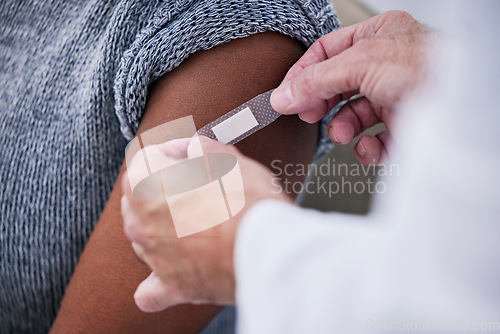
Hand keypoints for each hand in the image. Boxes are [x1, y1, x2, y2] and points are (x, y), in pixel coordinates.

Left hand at [121, 137, 290, 311]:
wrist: (270, 250)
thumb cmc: (249, 203)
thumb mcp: (229, 159)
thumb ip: (204, 150)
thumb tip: (197, 150)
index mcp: (146, 185)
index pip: (147, 156)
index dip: (175, 150)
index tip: (194, 154)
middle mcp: (140, 223)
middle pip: (141, 196)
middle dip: (166, 186)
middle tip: (199, 183)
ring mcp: (154, 257)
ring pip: (145, 235)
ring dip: (165, 225)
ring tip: (199, 219)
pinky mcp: (172, 286)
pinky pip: (151, 289)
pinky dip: (158, 279)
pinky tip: (170, 269)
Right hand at [271, 11, 433, 164]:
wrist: (462, 108)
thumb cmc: (428, 71)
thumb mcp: (361, 63)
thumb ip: (316, 80)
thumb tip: (283, 95)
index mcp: (379, 36)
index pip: (327, 51)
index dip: (303, 73)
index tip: (285, 94)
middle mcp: (387, 65)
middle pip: (337, 85)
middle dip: (321, 102)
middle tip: (307, 115)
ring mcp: (395, 96)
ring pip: (353, 115)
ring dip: (341, 127)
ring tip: (339, 133)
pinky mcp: (404, 127)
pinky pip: (374, 140)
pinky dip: (367, 148)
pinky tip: (368, 147)